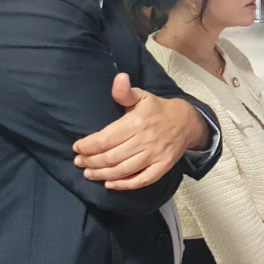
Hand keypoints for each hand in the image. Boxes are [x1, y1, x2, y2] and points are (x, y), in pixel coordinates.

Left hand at [73, 74, 208, 189]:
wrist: (186, 122)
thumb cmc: (157, 109)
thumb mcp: (142, 96)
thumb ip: (125, 92)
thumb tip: (119, 78)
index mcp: (136, 123)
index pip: (106, 139)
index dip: (88, 146)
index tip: (77, 147)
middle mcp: (145, 141)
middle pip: (111, 157)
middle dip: (91, 161)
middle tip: (79, 161)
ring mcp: (154, 156)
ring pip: (123, 170)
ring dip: (102, 175)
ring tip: (89, 173)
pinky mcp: (162, 167)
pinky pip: (142, 180)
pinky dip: (125, 185)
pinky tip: (110, 184)